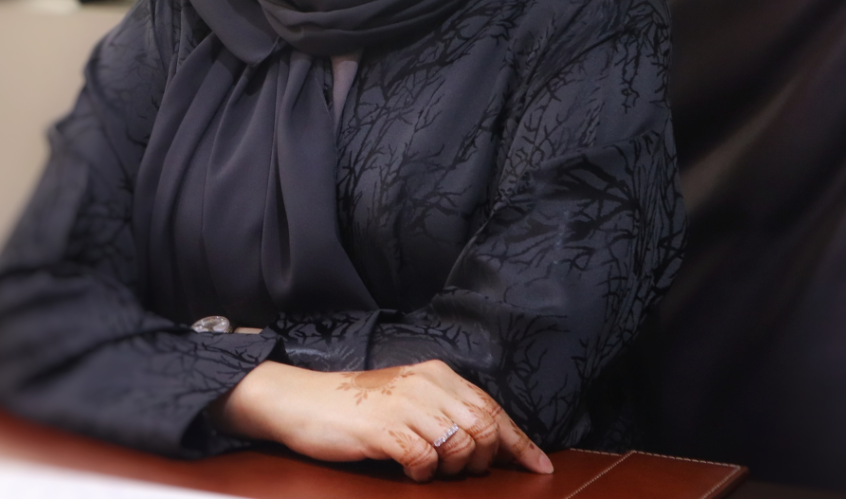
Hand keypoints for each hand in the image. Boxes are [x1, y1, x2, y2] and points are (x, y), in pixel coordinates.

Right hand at [210, 359, 553, 482]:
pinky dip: (423, 472)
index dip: (519, 442)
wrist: (305, 401)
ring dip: (453, 468)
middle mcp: (427, 383)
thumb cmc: (360, 407)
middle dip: (484, 459)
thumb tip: (489, 442)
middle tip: (461, 469)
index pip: (491, 408)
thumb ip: (445, 410)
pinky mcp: (385, 428)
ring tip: (429, 465)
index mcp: (437, 374)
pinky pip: (425, 459)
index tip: (540, 466)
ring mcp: (406, 404)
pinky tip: (407, 467)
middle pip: (484, 428)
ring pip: (461, 446)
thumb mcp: (409, 398)